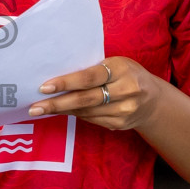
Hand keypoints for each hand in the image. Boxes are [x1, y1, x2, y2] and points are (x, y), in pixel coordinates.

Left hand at [30, 56, 161, 131]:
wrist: (154, 100)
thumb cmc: (127, 74)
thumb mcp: (116, 64)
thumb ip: (93, 69)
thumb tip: (58, 75)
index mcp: (121, 69)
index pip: (89, 77)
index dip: (66, 82)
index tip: (44, 87)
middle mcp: (125, 91)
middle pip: (85, 99)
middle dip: (57, 103)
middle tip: (35, 107)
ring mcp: (124, 111)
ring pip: (85, 112)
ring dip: (61, 111)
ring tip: (41, 109)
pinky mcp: (119, 124)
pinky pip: (91, 119)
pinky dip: (74, 115)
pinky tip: (61, 111)